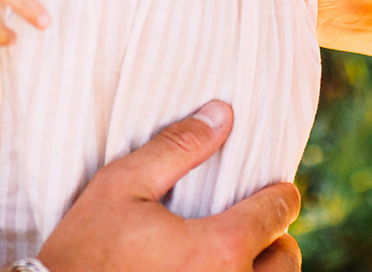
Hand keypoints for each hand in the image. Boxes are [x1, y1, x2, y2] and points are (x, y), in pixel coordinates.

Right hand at [36, 102, 301, 271]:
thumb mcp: (121, 187)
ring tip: (240, 256)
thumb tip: (222, 114)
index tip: (277, 190)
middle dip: (276, 239)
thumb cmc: (86, 250)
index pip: (276, 215)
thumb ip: (176, 148)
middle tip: (256, 227)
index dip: (280, 196)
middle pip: (286, 263)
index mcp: (217, 248)